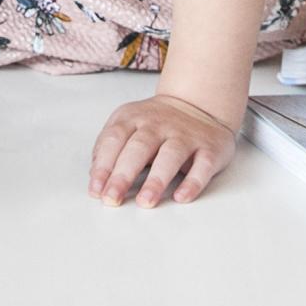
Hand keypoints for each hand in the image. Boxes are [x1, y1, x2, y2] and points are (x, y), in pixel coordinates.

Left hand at [88, 93, 237, 206]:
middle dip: (123, 175)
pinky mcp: (210, 149)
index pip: (114, 139)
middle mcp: (160, 125)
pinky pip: (203, 166)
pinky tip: (181, 197)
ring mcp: (186, 136)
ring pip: (170, 156)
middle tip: (112, 198)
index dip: (103, 165)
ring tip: (145, 201)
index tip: (96, 190)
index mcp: (134, 118)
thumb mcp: (128, 124)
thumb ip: (109, 147)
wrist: (198, 104)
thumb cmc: (156, 124)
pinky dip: (193, 183)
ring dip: (156, 180)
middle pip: (139, 148)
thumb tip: (96, 177)